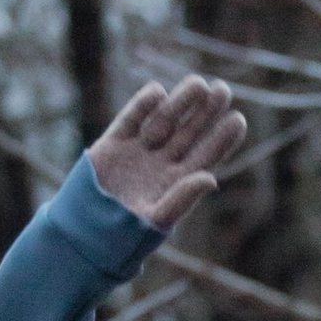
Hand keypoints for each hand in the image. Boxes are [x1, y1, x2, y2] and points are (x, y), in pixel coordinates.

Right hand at [88, 76, 247, 229]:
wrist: (82, 234)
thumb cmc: (123, 236)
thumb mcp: (157, 220)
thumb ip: (183, 198)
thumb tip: (211, 178)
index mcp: (177, 181)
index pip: (206, 155)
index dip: (222, 138)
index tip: (238, 120)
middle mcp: (161, 163)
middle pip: (189, 132)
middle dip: (206, 113)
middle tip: (223, 90)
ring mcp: (137, 151)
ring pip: (164, 120)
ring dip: (181, 102)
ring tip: (198, 84)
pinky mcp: (113, 144)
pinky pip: (131, 119)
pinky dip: (143, 105)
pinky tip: (158, 92)